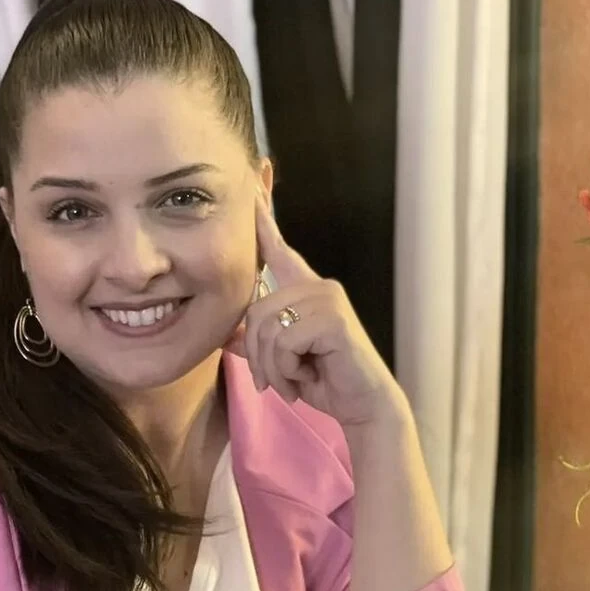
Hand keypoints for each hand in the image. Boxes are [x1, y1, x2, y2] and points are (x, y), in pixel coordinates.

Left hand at [225, 195, 405, 429]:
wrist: (362, 405)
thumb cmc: (325, 381)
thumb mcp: (282, 363)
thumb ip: (257, 343)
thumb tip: (227, 336)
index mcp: (304, 291)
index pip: (277, 249)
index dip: (262, 218)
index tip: (251, 185)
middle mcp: (317, 286)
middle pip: (254, 310)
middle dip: (256, 355)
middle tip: (271, 382)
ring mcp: (327, 299)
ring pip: (267, 327)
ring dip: (272, 367)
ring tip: (289, 383)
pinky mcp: (333, 318)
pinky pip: (284, 341)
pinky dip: (286, 369)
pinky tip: (304, 379)